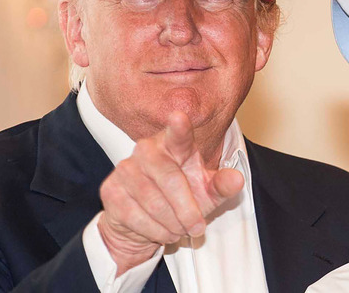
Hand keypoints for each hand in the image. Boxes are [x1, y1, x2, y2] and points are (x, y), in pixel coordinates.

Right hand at [97, 111, 243, 275]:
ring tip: (179, 229)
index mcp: (173, 145)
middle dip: (187, 210)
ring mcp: (125, 169)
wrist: (145, 223)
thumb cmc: (181, 200)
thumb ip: (221, 186)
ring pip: (154, 202)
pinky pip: (137, 216)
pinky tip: (160, 230)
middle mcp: (146, 150)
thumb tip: (237, 180)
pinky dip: (155, 231)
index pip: (178, 135)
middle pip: (170, 180)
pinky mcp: (111, 190)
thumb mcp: (206, 194)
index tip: (179, 117)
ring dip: (172, 224)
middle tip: (197, 227)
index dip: (179, 128)